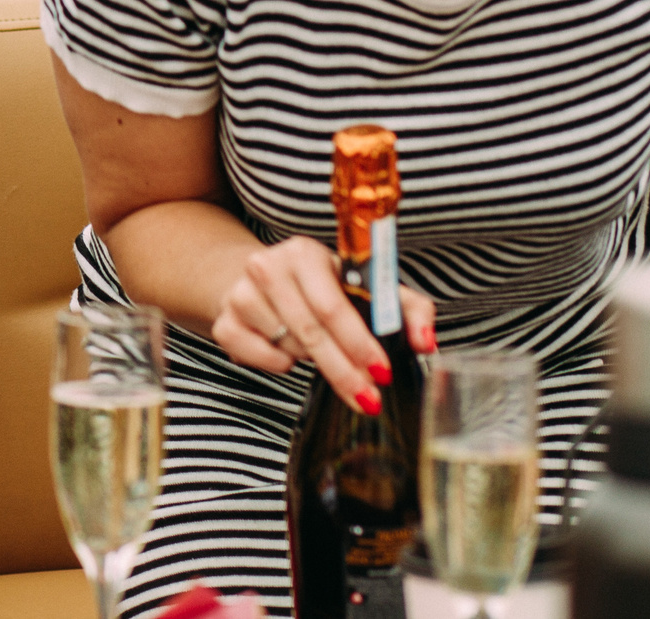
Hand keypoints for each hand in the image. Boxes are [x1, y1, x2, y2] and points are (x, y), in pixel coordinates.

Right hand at [213, 236, 436, 412]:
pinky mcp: (224, 321)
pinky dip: (277, 364)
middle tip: (367, 397)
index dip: (360, 344)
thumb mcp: (366, 286)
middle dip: (343, 371)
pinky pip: (256, 358)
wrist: (262, 278)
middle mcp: (267, 267)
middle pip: (310, 332)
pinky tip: (288, 351)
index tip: (382, 373)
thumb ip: (407, 309)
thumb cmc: (323, 286)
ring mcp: (240, 294)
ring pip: (287, 347)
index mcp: (304, 253)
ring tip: (320, 349)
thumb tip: (426, 343)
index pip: (333, 306)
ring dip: (311, 360)